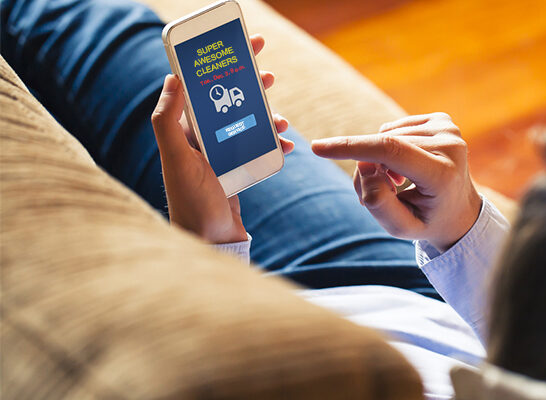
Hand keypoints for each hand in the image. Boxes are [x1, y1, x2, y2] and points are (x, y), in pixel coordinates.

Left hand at [151, 34, 293, 243]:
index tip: (240, 49)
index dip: (220, 66)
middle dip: (249, 86)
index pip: (202, 88)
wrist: (211, 243)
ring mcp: (220, 156)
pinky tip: (288, 144)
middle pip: (228, 102)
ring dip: (266, 116)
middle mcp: (200, 141)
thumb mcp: (177, 159)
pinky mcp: (236, 171)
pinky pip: (259, 148)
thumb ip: (167, 120)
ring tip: (281, 117)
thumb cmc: (192, 203)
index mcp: (184, 132)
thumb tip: (172, 78)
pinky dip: (275, 143)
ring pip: (247, 123)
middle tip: (268, 72)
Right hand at [311, 112, 481, 250]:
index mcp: (443, 174)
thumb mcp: (401, 227)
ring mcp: (449, 129)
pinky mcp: (443, 120)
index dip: (351, 147)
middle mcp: (451, 145)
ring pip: (386, 136)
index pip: (390, 151)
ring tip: (399, 183)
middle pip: (383, 147)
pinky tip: (407, 166)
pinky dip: (391, 147)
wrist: (460, 210)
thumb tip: (364, 165)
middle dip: (368, 168)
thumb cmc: (427, 221)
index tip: (319, 147)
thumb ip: (378, 203)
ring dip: (380, 159)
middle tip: (382, 192)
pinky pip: (395, 129)